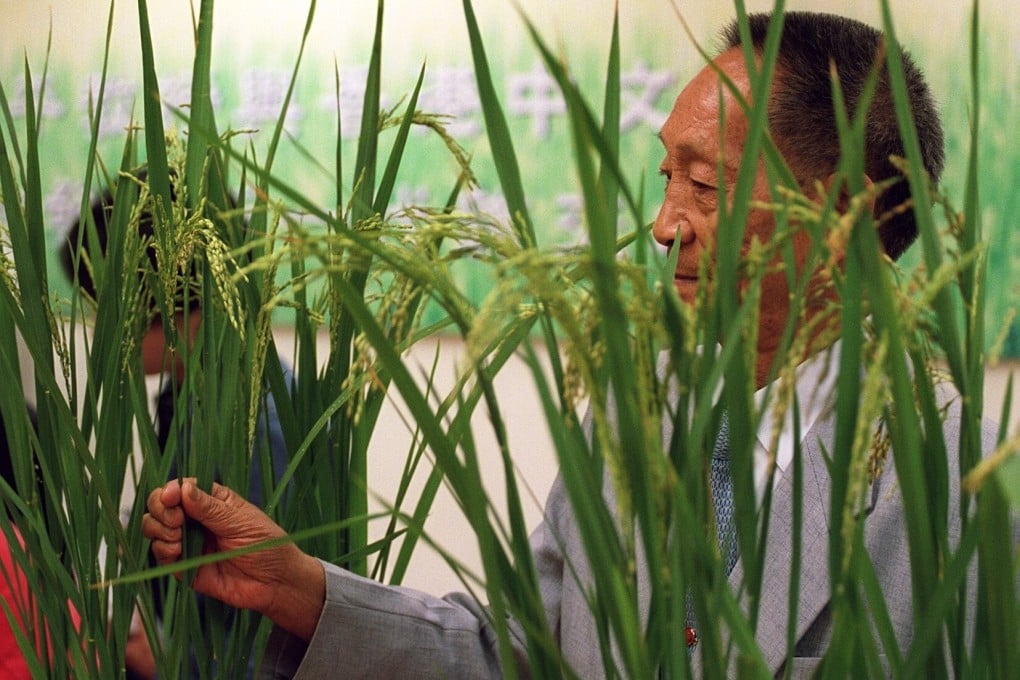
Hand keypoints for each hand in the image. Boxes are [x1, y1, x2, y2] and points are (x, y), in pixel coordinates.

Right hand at [141, 479, 323, 640]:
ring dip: (159, 529)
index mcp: (213, 501)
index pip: (181, 488)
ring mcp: (188, 542)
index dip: (170, 490)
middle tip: (176, 520)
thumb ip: (209, 507)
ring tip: (178, 536)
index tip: (172, 497)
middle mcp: (197, 520)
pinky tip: (178, 550)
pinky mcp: (184, 566)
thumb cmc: (267, 545)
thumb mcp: (240, 520)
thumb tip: (182, 488)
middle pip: (160, 506)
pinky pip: (160, 555)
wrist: (275, 582)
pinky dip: (162, 550)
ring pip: (154, 528)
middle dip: (161, 509)